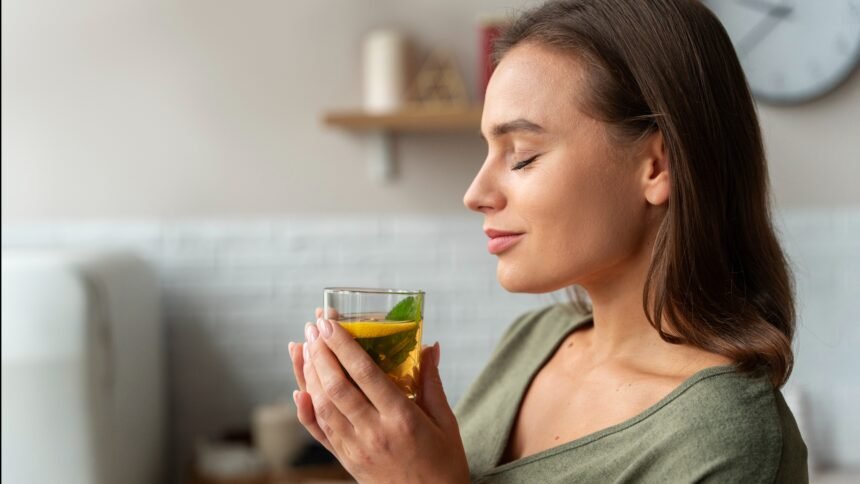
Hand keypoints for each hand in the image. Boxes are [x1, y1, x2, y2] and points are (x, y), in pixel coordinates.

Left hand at [289, 313, 469, 483]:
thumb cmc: (444, 464)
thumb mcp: (446, 421)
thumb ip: (432, 382)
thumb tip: (430, 346)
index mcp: (402, 418)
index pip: (365, 373)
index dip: (343, 345)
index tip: (329, 323)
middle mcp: (374, 432)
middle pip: (337, 387)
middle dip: (320, 352)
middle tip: (313, 326)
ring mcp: (356, 449)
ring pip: (323, 406)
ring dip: (308, 374)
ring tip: (302, 347)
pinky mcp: (346, 461)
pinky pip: (319, 433)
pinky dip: (306, 411)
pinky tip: (299, 390)